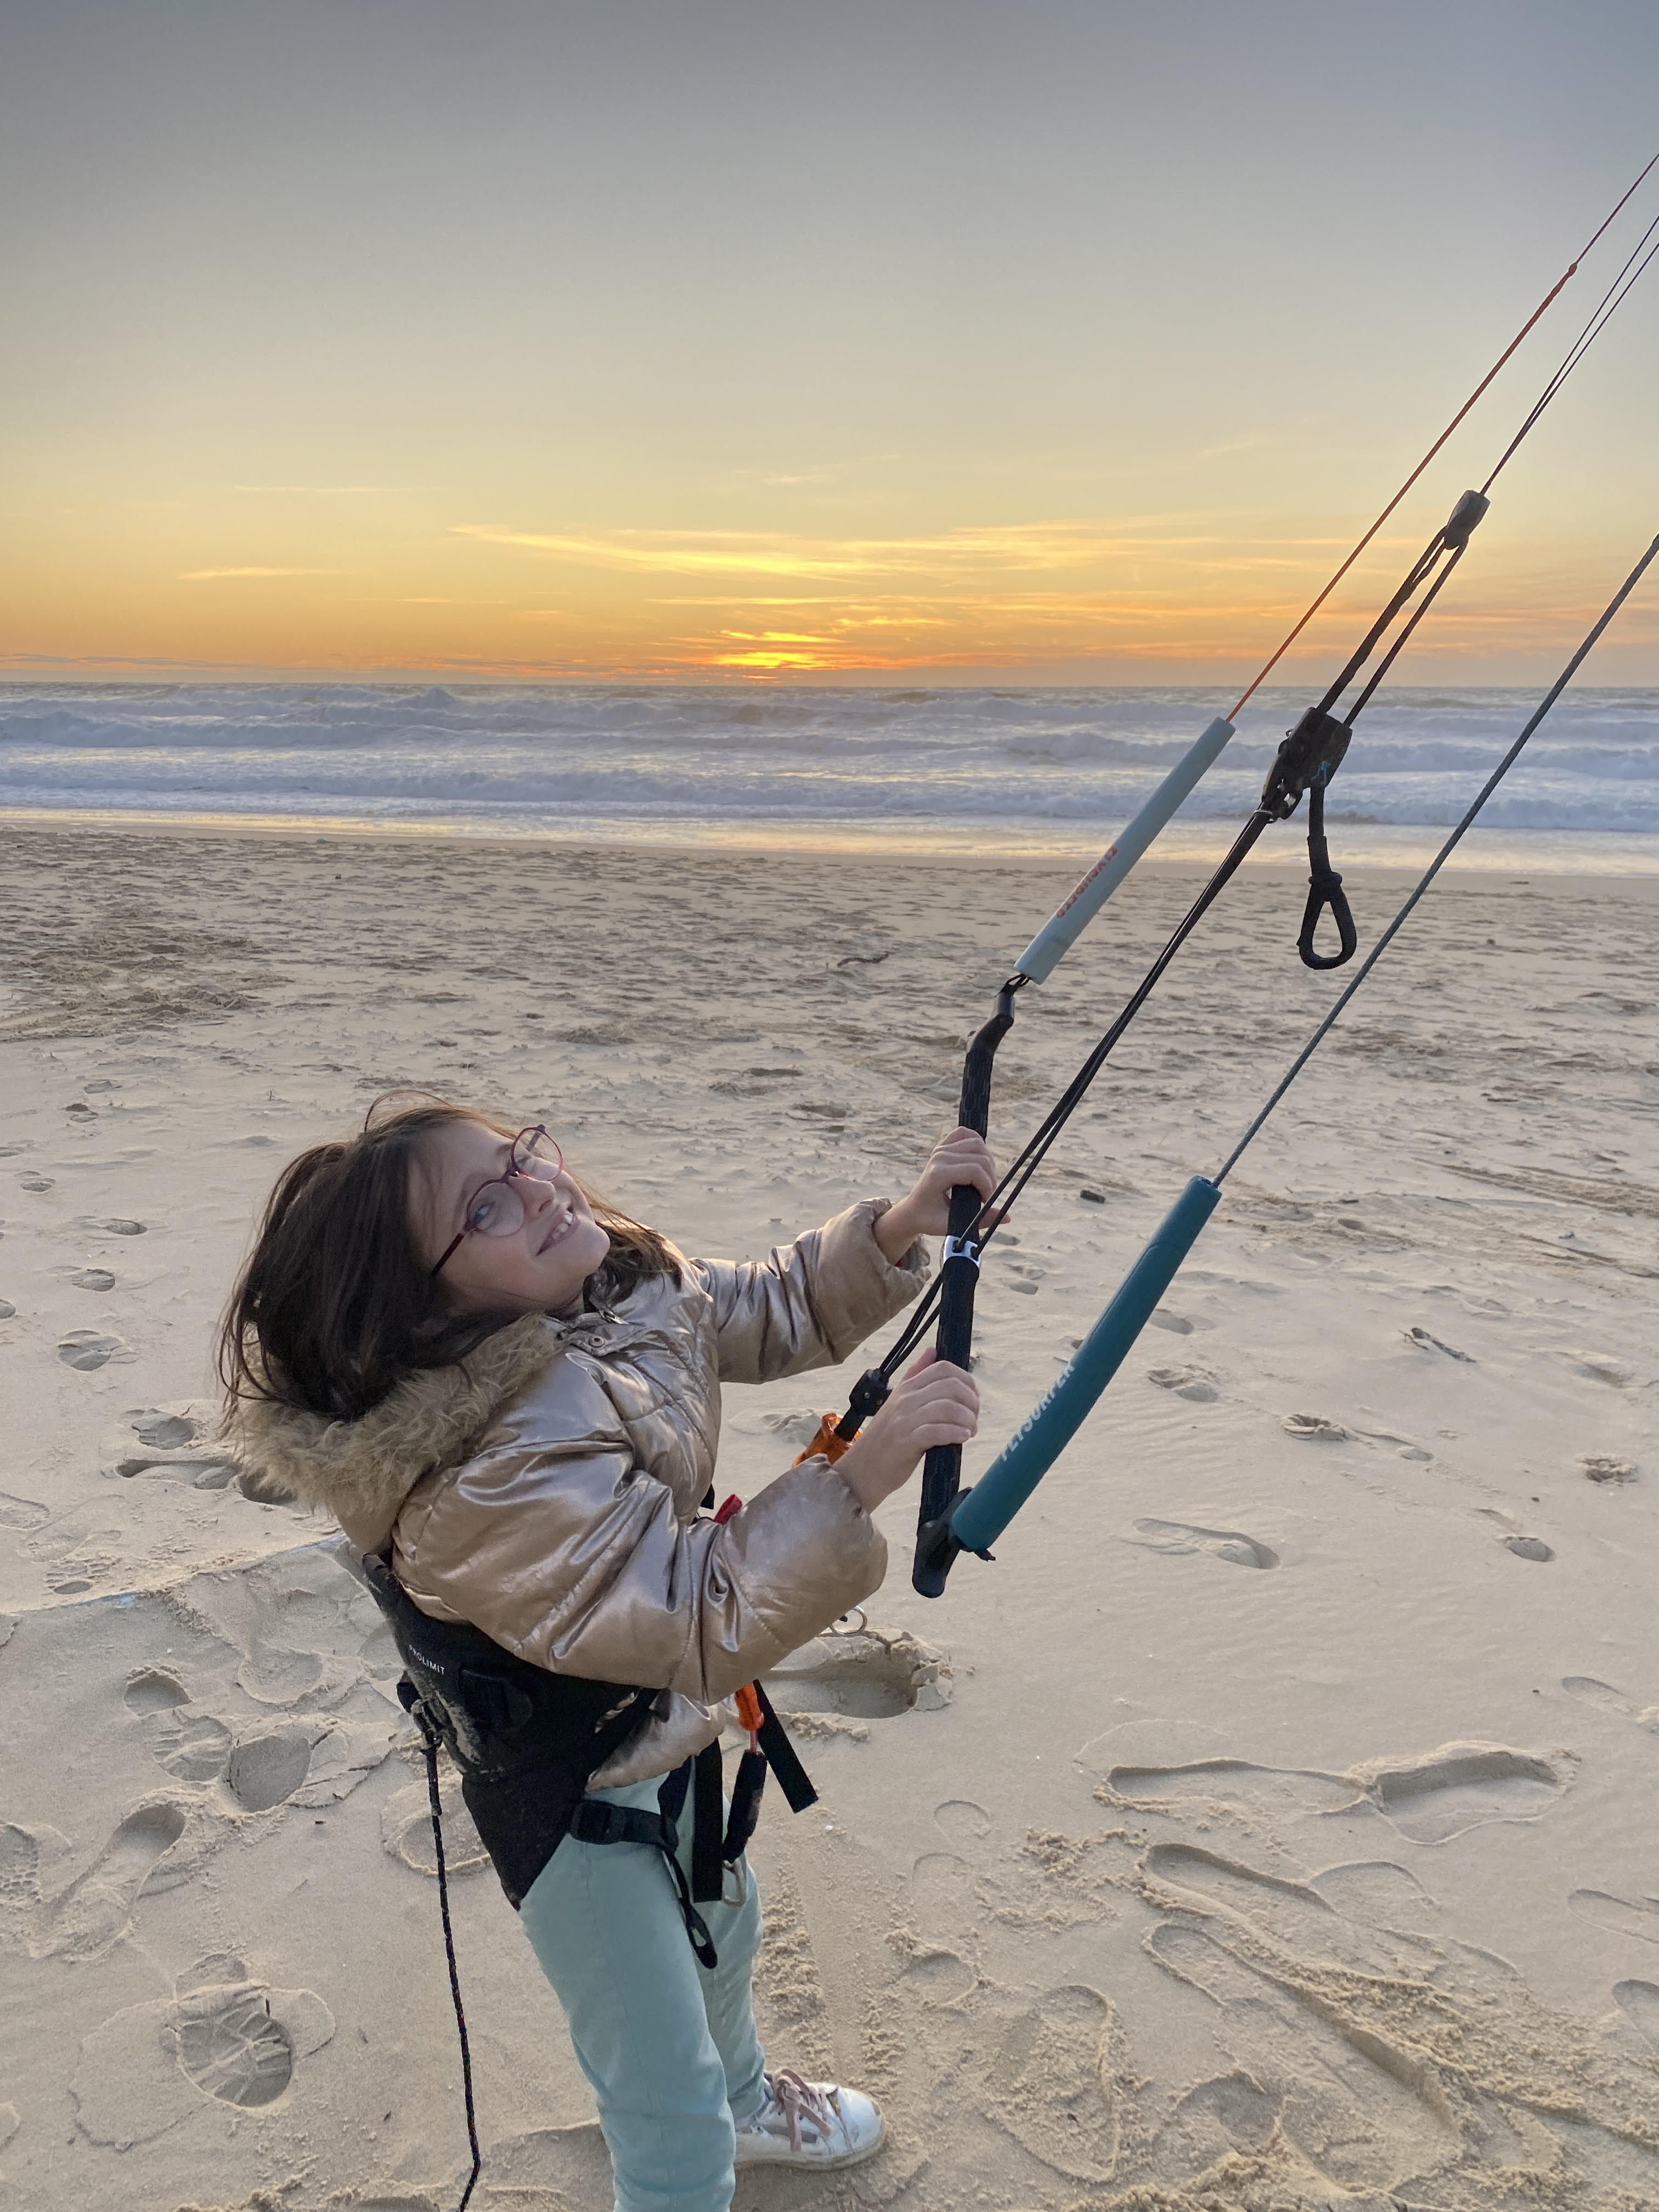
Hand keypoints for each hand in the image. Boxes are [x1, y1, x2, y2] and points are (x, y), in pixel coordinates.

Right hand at [836, 1350, 978, 1512]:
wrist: (863, 1469)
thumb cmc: (885, 1437)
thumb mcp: (897, 1400)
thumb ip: (916, 1375)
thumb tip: (933, 1350)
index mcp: (907, 1387)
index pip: (943, 1368)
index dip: (966, 1380)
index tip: (972, 1398)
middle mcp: (906, 1399)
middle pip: (951, 1386)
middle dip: (971, 1401)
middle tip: (973, 1418)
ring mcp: (905, 1419)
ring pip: (947, 1407)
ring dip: (967, 1420)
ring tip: (970, 1431)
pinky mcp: (906, 1441)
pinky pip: (937, 1431)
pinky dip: (955, 1433)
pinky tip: (962, 1438)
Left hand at [874, 1125, 998, 1261]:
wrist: (913, 1210)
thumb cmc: (930, 1219)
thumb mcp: (953, 1225)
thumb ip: (981, 1221)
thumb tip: (1008, 1217)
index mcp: (938, 1174)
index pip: (975, 1170)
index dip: (987, 1186)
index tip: (986, 1201)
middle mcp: (939, 1157)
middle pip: (980, 1156)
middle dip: (990, 1177)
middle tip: (986, 1194)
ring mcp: (940, 1149)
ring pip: (978, 1143)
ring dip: (988, 1163)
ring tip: (983, 1181)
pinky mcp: (943, 1146)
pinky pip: (966, 1134)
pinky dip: (977, 1143)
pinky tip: (979, 1161)